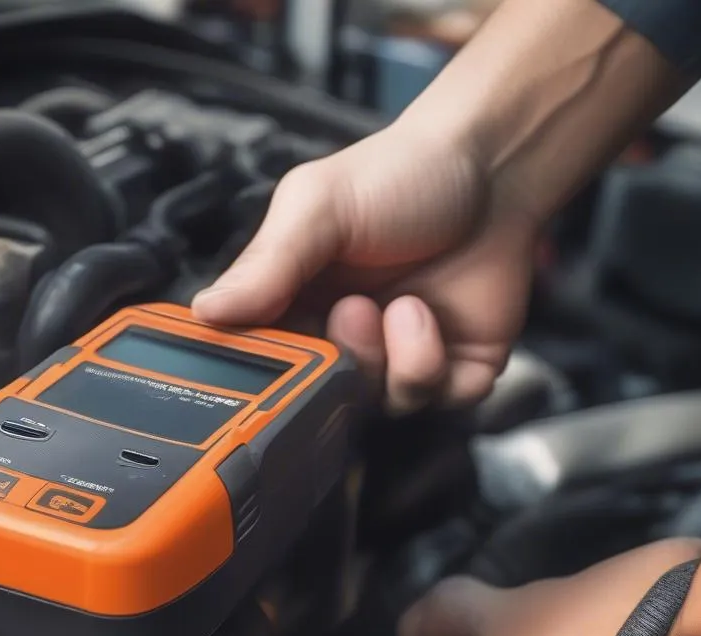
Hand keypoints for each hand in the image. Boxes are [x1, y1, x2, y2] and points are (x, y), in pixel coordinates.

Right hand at [191, 124, 539, 411]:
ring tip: (404, 307)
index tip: (278, 359)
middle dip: (341, 362)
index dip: (270, 375)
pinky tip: (428, 316)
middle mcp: (344, 340)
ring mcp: (398, 357)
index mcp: (296, 306)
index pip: (265, 365)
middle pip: (323, 397)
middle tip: (353, 309)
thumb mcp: (317, 206)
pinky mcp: (454, 367)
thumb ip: (266, 264)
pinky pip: (437, 402)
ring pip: (380, 405)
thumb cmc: (401, 174)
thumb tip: (206, 312)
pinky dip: (433, 367)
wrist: (493, 164)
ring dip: (391, 362)